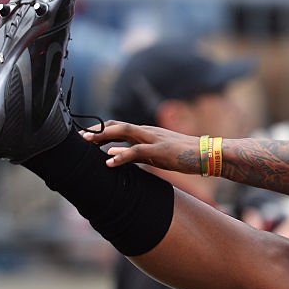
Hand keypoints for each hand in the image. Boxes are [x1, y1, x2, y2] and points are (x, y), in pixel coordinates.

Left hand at [81, 121, 203, 174]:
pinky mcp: (161, 150)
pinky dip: (122, 155)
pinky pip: (137, 151)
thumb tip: (112, 155)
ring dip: (104, 136)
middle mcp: (148, 131)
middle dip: (97, 130)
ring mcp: (154, 138)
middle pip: (117, 125)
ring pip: (124, 131)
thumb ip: (135, 154)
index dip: (101, 130)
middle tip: (80, 137)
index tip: (86, 137)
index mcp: (147, 133)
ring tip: (88, 143)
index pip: (119, 127)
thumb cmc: (184, 156)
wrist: (208, 154)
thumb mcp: (156, 156)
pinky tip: (109, 162)